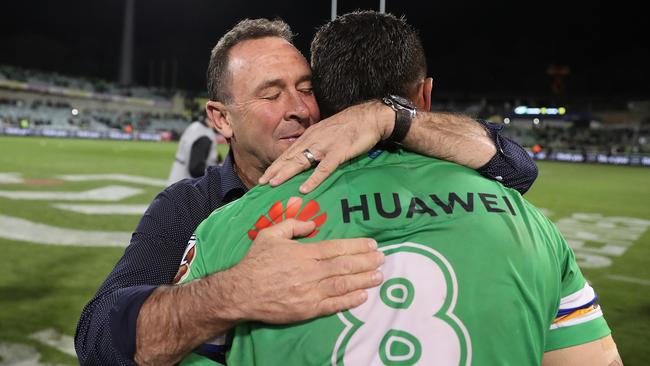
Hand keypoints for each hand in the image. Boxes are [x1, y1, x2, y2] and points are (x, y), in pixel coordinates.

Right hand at [217, 219, 383, 322]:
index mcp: (303, 253)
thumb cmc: (255, 262)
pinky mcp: (307, 309)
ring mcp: (310, 292)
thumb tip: (311, 224)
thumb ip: (292, 225)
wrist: (241, 293)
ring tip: (379, 276)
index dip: (356, 247)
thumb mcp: (270, 235)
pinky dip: (349, 301)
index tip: (371, 245)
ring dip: (363, 280)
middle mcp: (310, 272)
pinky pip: (333, 305)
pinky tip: (362, 296)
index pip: (336, 248)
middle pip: (344, 266)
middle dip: (365, 262)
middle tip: (382, 259)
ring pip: (342, 285)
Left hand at [259, 101, 392, 193]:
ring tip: (274, 183)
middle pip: (290, 157)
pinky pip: (323, 168)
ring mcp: (325, 146)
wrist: (369, 117)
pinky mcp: (339, 152)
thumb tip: (307, 157)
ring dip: (286, 172)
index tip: (265, 175)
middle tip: (261, 182)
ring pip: (301, 161)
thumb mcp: (328, 133)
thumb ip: (316, 144)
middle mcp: (313, 140)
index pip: (289, 152)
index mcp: (310, 136)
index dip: (276, 164)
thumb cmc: (350, 126)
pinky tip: (305, 188)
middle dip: (274, 170)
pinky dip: (313, 178)